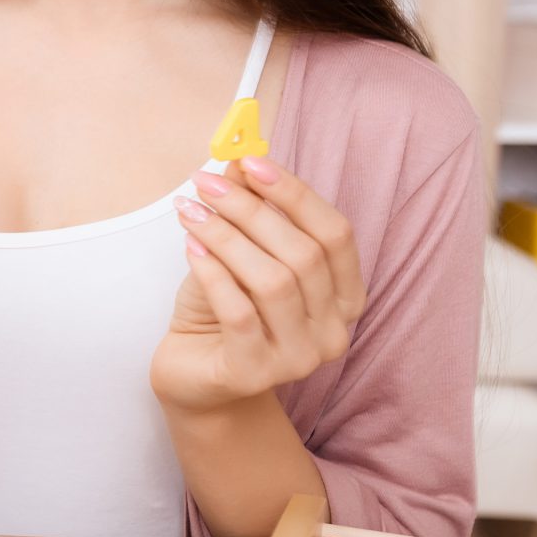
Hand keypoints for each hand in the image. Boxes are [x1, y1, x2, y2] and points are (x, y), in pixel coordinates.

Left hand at [152, 156, 363, 413]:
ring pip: (273, 282)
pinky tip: (190, 248)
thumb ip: (250, 213)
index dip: (295, 194)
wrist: (195, 374)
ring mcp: (300, 358)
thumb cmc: (224, 310)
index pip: (336, 234)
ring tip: (190, 212)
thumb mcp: (239, 254)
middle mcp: (334, 330)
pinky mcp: (256, 374)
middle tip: (206, 183)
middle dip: (251, 210)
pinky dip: (213, 273)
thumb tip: (240, 161)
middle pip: (303, 254)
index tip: (251, 162)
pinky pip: (239, 313)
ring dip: (227, 237)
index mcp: (346, 296)